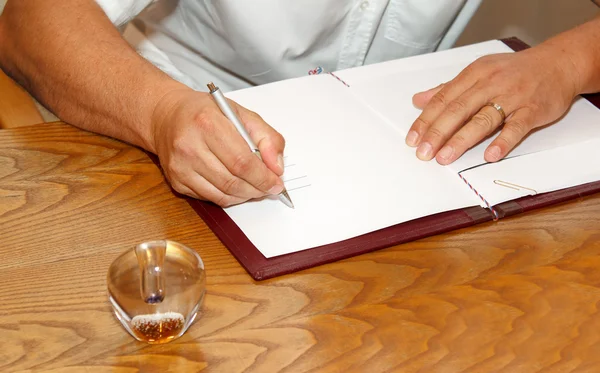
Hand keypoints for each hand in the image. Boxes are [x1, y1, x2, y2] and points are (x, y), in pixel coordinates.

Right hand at [150, 88, 285, 206]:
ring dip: (245, 195)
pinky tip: (237, 188)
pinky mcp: (176, 180)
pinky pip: (211, 198)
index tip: (276, 183)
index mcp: (208, 123)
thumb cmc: (205, 113)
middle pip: (233, 181)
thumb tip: (277, 167)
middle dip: (257, 189)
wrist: (166, 116)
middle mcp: (189, 145)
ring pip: (223, 194)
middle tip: (269, 188)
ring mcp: (180, 166)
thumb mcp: (241, 113)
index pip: (242, 161)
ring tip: (255, 188)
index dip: (263, 177)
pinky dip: (229, 197)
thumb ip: (266, 137)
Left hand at [405, 45, 579, 164]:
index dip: (426, 120)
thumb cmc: (514, 70)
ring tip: (444, 157)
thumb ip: (448, 88)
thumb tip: (419, 100)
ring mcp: (513, 97)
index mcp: (474, 74)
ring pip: (483, 119)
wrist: (559, 63)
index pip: (443, 99)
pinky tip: (490, 155)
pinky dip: (503, 141)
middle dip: (437, 133)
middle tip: (423, 153)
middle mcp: (491, 84)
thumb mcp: (479, 72)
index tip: (412, 139)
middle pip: (458, 110)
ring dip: (461, 140)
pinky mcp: (533, 109)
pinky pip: (516, 127)